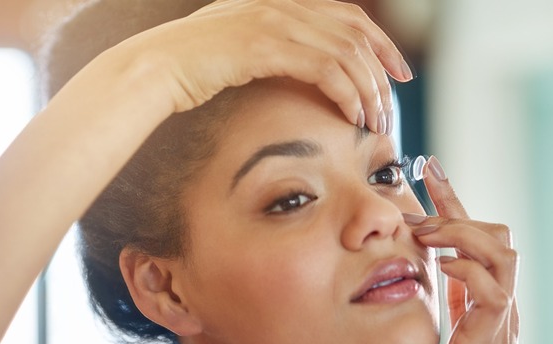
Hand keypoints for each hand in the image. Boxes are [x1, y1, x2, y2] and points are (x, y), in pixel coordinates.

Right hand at [92, 0, 411, 133]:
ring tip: (375, 122)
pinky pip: (326, 70)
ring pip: (346, 52)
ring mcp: (274, 21)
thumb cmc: (192, 67)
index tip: (398, 71)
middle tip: (394, 101)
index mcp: (281, 2)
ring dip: (368, 90)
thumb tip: (302, 67)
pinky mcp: (265, 46)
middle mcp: (283, 5)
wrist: (154, 67)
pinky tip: (352, 117)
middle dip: (383, 68)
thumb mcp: (240, 48)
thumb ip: (274, 47)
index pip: (348, 15)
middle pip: (356, 31)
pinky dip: (347, 95)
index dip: (380, 41)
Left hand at [404, 156, 520, 343]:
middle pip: (499, 233)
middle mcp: (500, 297)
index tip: (426, 164)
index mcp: (486, 291)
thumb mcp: (458, 327)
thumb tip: (433, 266)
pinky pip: (492, 291)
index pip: (472, 234)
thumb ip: (455, 297)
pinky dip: (467, 271)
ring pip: (502, 252)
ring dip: (461, 236)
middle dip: (456, 212)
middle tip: (416, 211)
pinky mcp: (492, 336)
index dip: (451, 197)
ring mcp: (501, 315)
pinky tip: (442, 269)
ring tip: (426, 236)